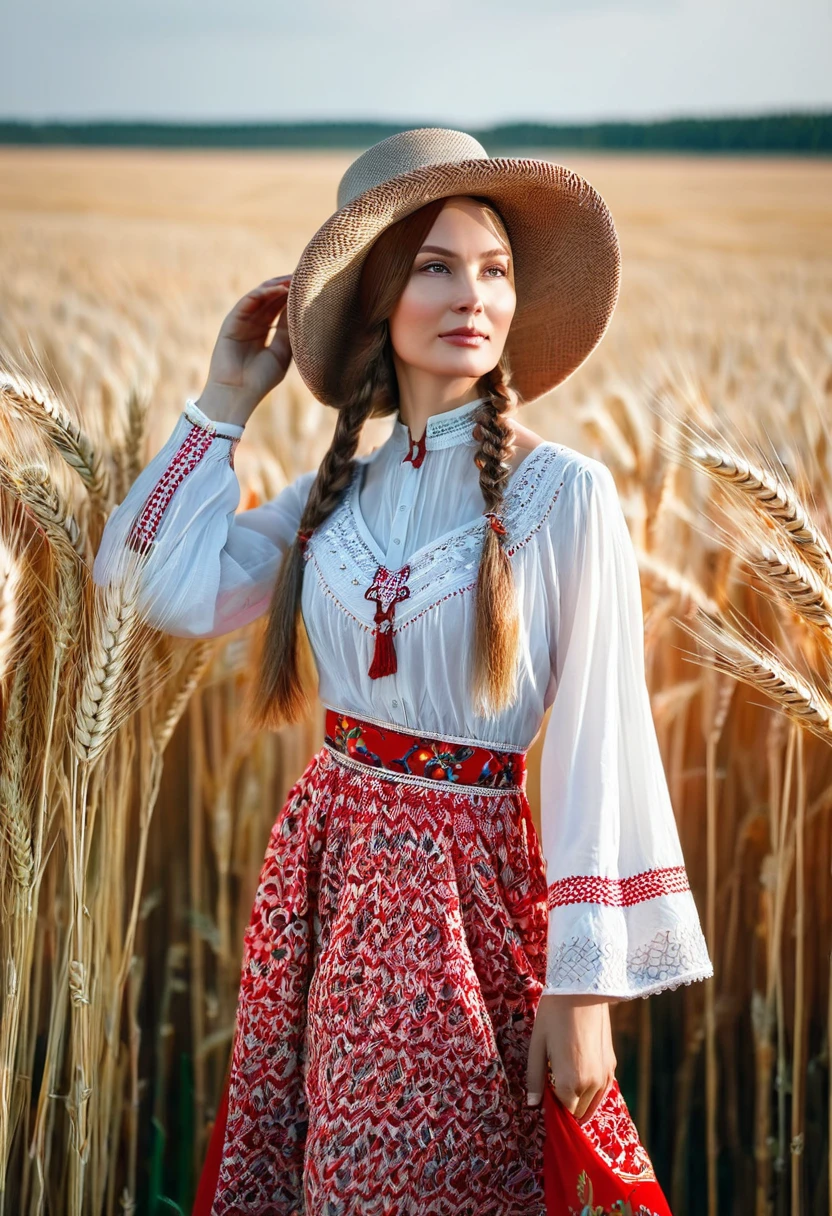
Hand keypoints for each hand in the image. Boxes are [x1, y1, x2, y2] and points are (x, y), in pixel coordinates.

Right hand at [198, 274, 294, 424]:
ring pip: (260, 296)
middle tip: (305, 276)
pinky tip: (279, 289)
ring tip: (294, 279)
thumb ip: (289, 330)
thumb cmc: (261, 380)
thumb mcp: (282, 352)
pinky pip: (248, 301)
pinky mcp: (232, 321)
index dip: (294, 297)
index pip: (280, 308)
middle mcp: (253, 324)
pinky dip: (263, 293)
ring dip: (277, 286)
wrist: (237, 394)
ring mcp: (242, 321)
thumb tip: (302, 309)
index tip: (311, 286)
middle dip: (287, 286)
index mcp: (265, 332)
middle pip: (271, 298)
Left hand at [526, 993, 616, 1123]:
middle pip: (578, 1111)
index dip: (551, 1107)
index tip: (543, 1095)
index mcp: (569, 1083)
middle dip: (565, 1105)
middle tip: (551, 1087)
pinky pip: (602, 1090)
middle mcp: (591, 1084)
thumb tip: (533, 1105)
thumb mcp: (537, 1046)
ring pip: (592, 1104)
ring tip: (563, 1081)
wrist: (582, 990)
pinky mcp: (612, 1065)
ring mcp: (605, 1075)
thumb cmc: (554, 1015)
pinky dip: (591, 1091)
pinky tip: (579, 1077)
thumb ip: (535, 1079)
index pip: (563, 1112)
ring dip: (579, 1100)